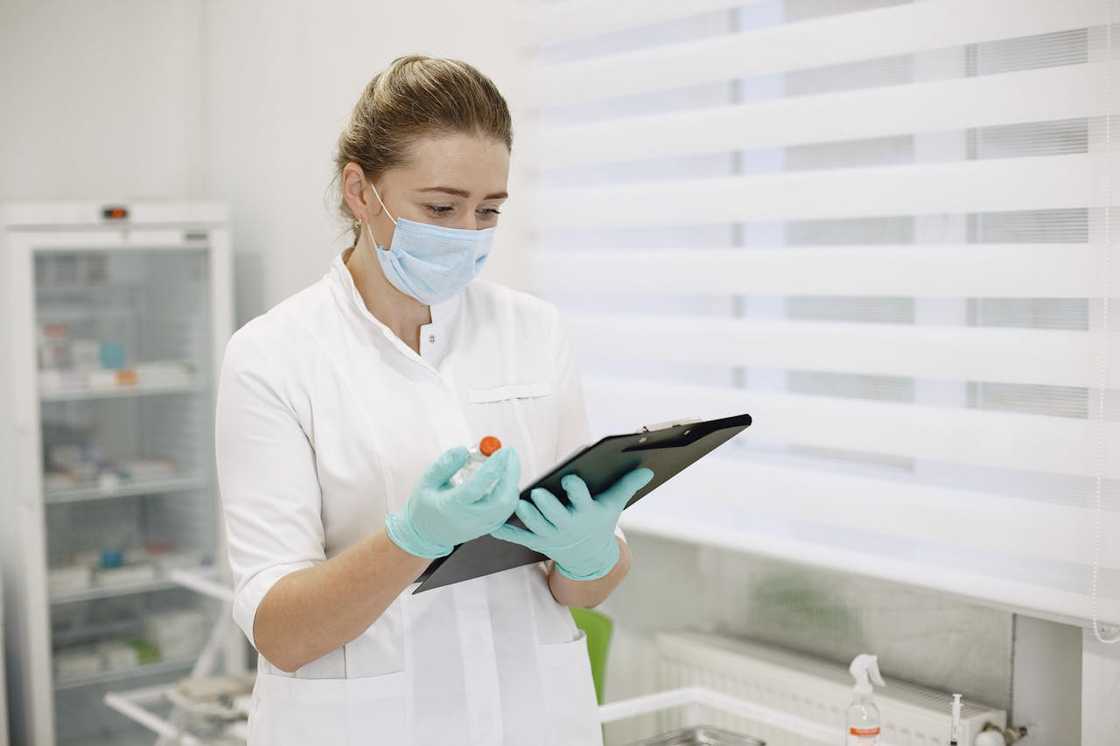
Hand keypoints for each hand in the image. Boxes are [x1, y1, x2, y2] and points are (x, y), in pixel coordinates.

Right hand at [386, 446, 520, 557]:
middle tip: (511, 453)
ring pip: (507, 506)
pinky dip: (510, 492)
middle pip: (501, 500)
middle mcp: (469, 520)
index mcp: (450, 507)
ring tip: (508, 462)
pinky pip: (506, 510)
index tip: (504, 450)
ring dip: (512, 482)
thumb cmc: (427, 503)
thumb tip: (464, 450)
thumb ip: (444, 465)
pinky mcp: (489, 529)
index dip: (493, 468)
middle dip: (511, 474)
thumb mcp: (427, 481)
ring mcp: (481, 527)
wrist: (427, 534)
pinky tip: (504, 477)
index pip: (476, 487)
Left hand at [490, 467, 653, 579]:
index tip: (570, 479)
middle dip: (547, 506)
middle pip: (556, 516)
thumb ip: (627, 485)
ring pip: (536, 527)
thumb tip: (648, 468)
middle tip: (537, 494)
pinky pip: (519, 537)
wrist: (590, 558)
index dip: (576, 490)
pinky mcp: (537, 542)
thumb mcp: (614, 505)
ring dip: (526, 517)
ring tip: (517, 503)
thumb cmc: (599, 522)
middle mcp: (568, 527)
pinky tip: (491, 524)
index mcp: (587, 514)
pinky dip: (505, 532)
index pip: (582, 500)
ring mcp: (551, 536)